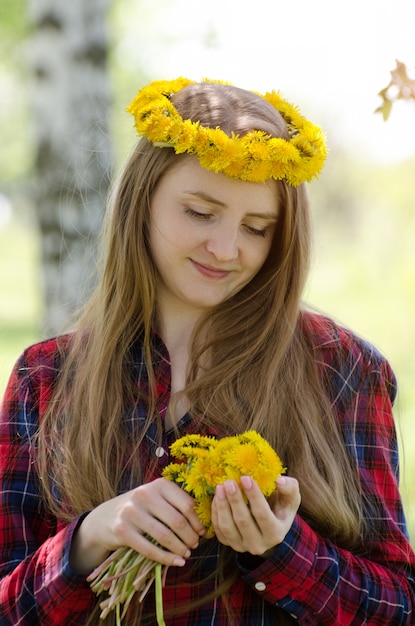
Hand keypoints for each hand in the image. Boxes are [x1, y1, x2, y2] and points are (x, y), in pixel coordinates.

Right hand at [70, 478, 205, 573]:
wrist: (105, 517)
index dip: (197, 521)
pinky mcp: (122, 530)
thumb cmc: (140, 508)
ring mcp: (132, 512)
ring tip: (186, 554)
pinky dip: (166, 558)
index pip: (187, 504)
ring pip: (165, 536)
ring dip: (180, 549)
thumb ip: (176, 506)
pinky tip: (176, 562)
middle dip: (190, 537)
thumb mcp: (157, 499)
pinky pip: (150, 549)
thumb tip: (204, 527)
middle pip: (178, 521)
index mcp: (159, 484)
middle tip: (194, 545)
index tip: (202, 533)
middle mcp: (145, 494)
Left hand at [211, 475, 299, 555]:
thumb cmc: (281, 506)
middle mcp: (259, 544)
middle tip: (229, 482)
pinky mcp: (228, 543)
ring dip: (222, 506)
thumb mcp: (290, 497)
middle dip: (234, 500)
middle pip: (243, 521)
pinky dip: (215, 512)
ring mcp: (242, 546)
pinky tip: (217, 497)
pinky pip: (218, 530)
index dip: (253, 496)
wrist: (270, 524)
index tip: (245, 477)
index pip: (262, 514)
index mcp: (276, 533)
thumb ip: (289, 488)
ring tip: (220, 487)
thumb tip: (279, 480)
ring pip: (227, 528)